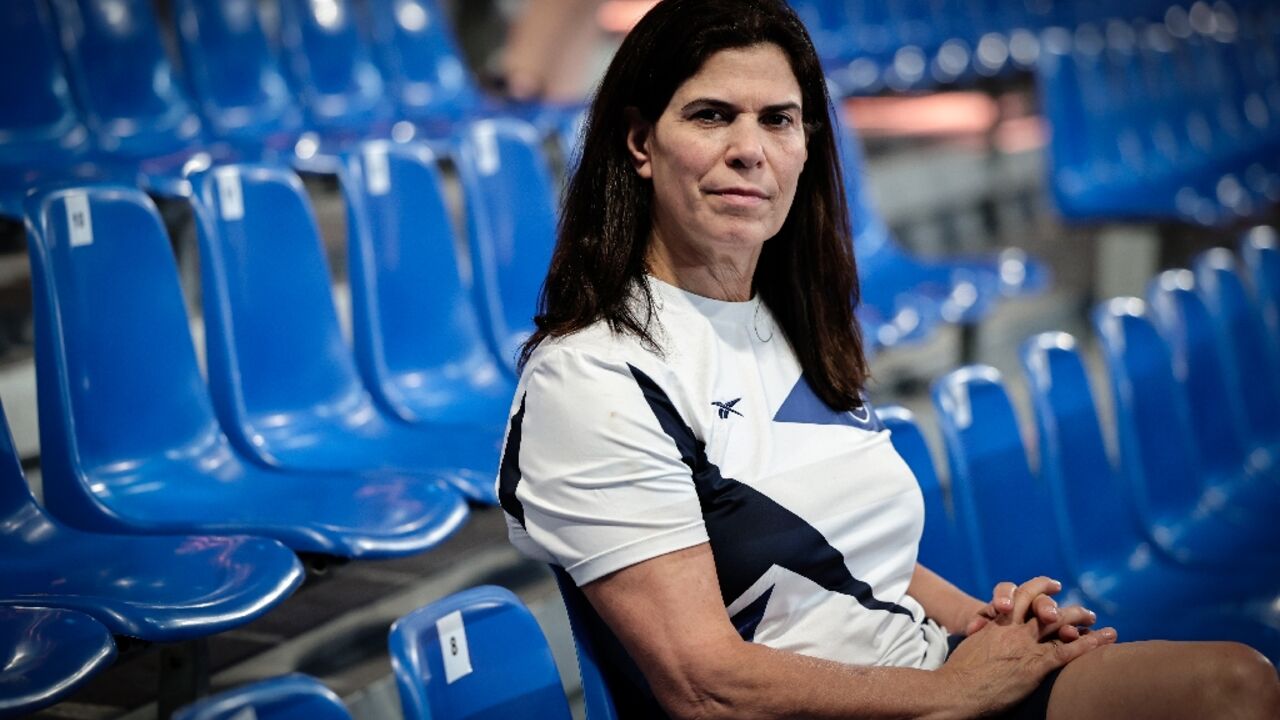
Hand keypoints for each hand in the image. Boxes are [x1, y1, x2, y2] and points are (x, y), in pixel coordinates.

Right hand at [941, 587, 1117, 715]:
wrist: (954, 690)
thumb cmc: (958, 675)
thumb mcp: (972, 648)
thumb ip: (988, 640)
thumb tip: (992, 644)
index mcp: (996, 623)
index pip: (1020, 595)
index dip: (1038, 588)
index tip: (1053, 585)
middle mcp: (1013, 628)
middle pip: (1042, 604)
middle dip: (1063, 602)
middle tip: (1079, 607)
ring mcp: (1025, 645)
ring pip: (1059, 622)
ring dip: (1080, 617)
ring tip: (1094, 618)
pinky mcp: (1035, 665)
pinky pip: (1067, 650)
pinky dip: (1090, 643)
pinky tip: (1107, 637)